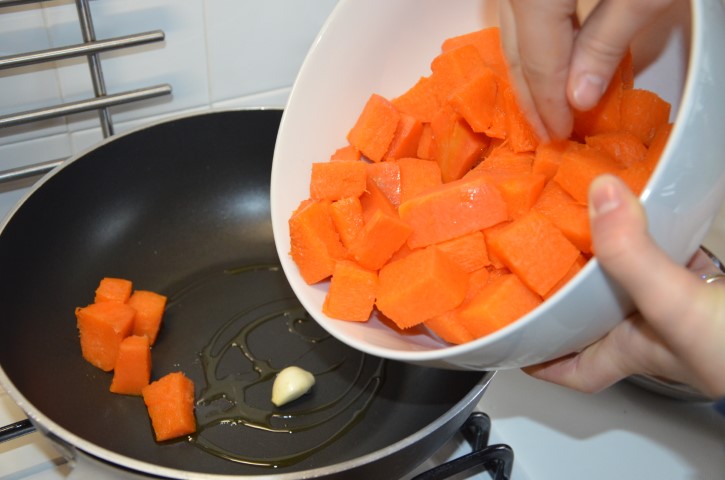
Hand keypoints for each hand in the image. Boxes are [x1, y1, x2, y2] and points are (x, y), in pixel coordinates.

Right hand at [498, 0, 675, 140]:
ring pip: (512, 31)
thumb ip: (607, 41)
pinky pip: (523, 13)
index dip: (548, 104)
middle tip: (546, 131)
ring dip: (532, 69)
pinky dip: (537, 39)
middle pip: (514, 48)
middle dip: (531, 95)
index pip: (537, 62)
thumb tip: (579, 97)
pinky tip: (556, 57)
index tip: (559, 134)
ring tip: (549, 103)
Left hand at [524, 174, 724, 398]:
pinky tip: (652, 208)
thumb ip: (633, 257)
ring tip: (577, 216)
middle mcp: (651, 328)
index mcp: (632, 348)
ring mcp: (685, 304)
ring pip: (630, 282)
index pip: (573, 369)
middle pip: (591, 317)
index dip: (539, 359)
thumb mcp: (675, 307)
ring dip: (607, 255)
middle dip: (562, 289)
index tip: (508, 337)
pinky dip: (658, 234)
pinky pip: (673, 256)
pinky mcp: (714, 284)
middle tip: (530, 251)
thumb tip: (598, 196)